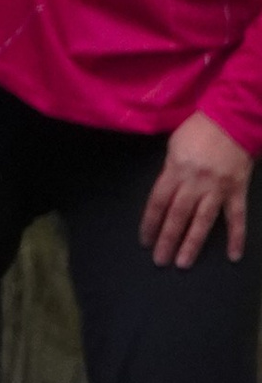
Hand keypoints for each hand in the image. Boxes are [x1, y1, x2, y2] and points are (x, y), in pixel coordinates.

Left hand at [141, 110, 250, 267]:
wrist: (232, 118)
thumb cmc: (199, 130)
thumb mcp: (174, 146)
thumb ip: (170, 172)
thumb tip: (165, 195)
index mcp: (175, 169)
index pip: (158, 202)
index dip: (150, 223)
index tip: (145, 240)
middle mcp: (195, 182)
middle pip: (177, 215)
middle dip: (167, 239)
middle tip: (160, 260)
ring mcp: (218, 188)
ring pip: (203, 221)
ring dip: (192, 243)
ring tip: (183, 263)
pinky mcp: (238, 190)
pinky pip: (237, 217)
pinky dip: (236, 237)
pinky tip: (233, 256)